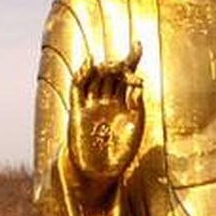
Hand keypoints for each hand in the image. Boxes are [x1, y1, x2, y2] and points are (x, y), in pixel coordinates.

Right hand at [69, 42, 143, 183]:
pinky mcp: (77, 110)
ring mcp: (92, 104)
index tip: (138, 44)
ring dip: (101, 68)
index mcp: (124, 103)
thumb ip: (137, 105)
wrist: (100, 171)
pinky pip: (78, 88)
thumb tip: (138, 82)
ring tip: (109, 66)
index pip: (127, 75)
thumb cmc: (121, 153)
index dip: (132, 58)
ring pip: (95, 77)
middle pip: (111, 73)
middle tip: (122, 65)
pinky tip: (88, 65)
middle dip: (117, 65)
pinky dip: (82, 75)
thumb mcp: (135, 127)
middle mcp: (108, 100)